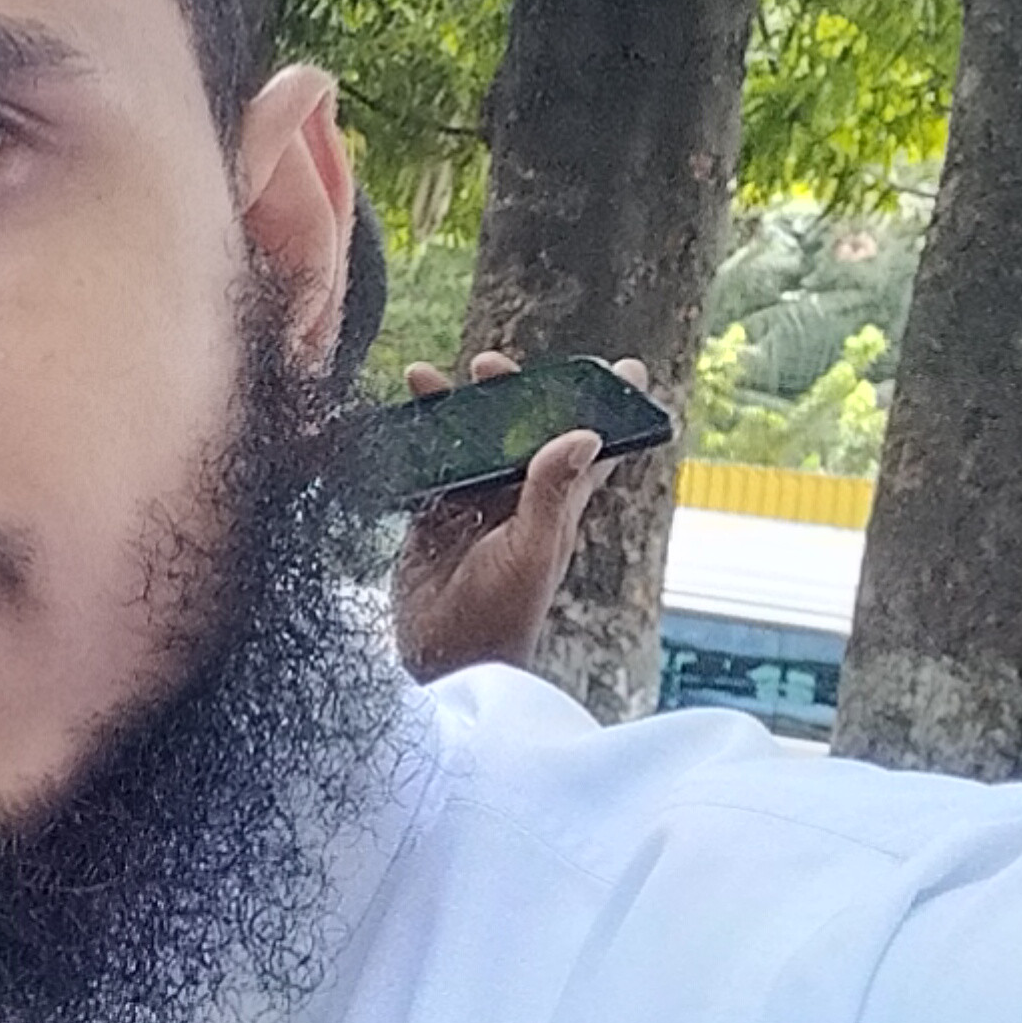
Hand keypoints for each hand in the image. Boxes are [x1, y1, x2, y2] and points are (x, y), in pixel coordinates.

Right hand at [387, 351, 652, 682]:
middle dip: (510, 392)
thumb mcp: (530, 550)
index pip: (594, 447)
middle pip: (521, 431)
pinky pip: (425, 468)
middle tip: (489, 365)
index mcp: (556, 506)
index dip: (610, 407)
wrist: (441, 657)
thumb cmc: (498, 614)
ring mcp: (471, 508)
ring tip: (424, 378)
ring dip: (451, 410)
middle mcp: (517, 500)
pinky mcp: (430, 519)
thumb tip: (583, 433)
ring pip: (468, 443)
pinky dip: (413, 442)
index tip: (621, 368)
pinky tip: (400, 421)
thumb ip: (550, 493)